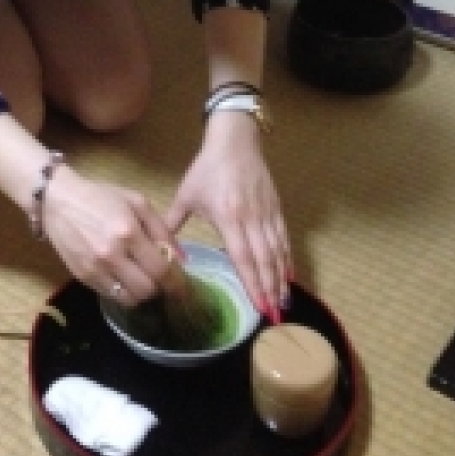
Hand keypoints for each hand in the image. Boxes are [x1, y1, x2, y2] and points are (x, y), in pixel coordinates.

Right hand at [42, 165, 175, 305]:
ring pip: (129, 299)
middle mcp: (112, 255)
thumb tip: (182, 259)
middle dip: (159, 288)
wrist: (58, 201)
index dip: (177, 282)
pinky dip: (123, 292)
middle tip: (161, 279)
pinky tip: (124, 278)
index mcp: (128, 233)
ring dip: (142, 293)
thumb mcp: (137, 202)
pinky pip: (111, 296)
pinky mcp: (82, 278)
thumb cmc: (101, 197)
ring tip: (143, 279)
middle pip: (147, 290)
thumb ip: (162, 229)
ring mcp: (95, 269)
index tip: (184, 285)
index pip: (161, 270)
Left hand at [165, 110, 290, 319]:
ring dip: (281, 278)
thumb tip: (164, 250)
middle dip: (269, 288)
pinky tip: (289, 274)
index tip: (258, 304)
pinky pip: (283, 237)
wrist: (234, 140)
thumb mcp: (187, 194)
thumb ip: (174, 223)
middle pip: (264, 259)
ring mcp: (266, 213)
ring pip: (277, 251)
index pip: (243, 256)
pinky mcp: (275, 207)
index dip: (252, 282)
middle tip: (274, 315)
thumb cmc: (207, 168)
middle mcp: (251, 218)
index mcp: (229, 216)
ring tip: (284, 302)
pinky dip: (287, 257)